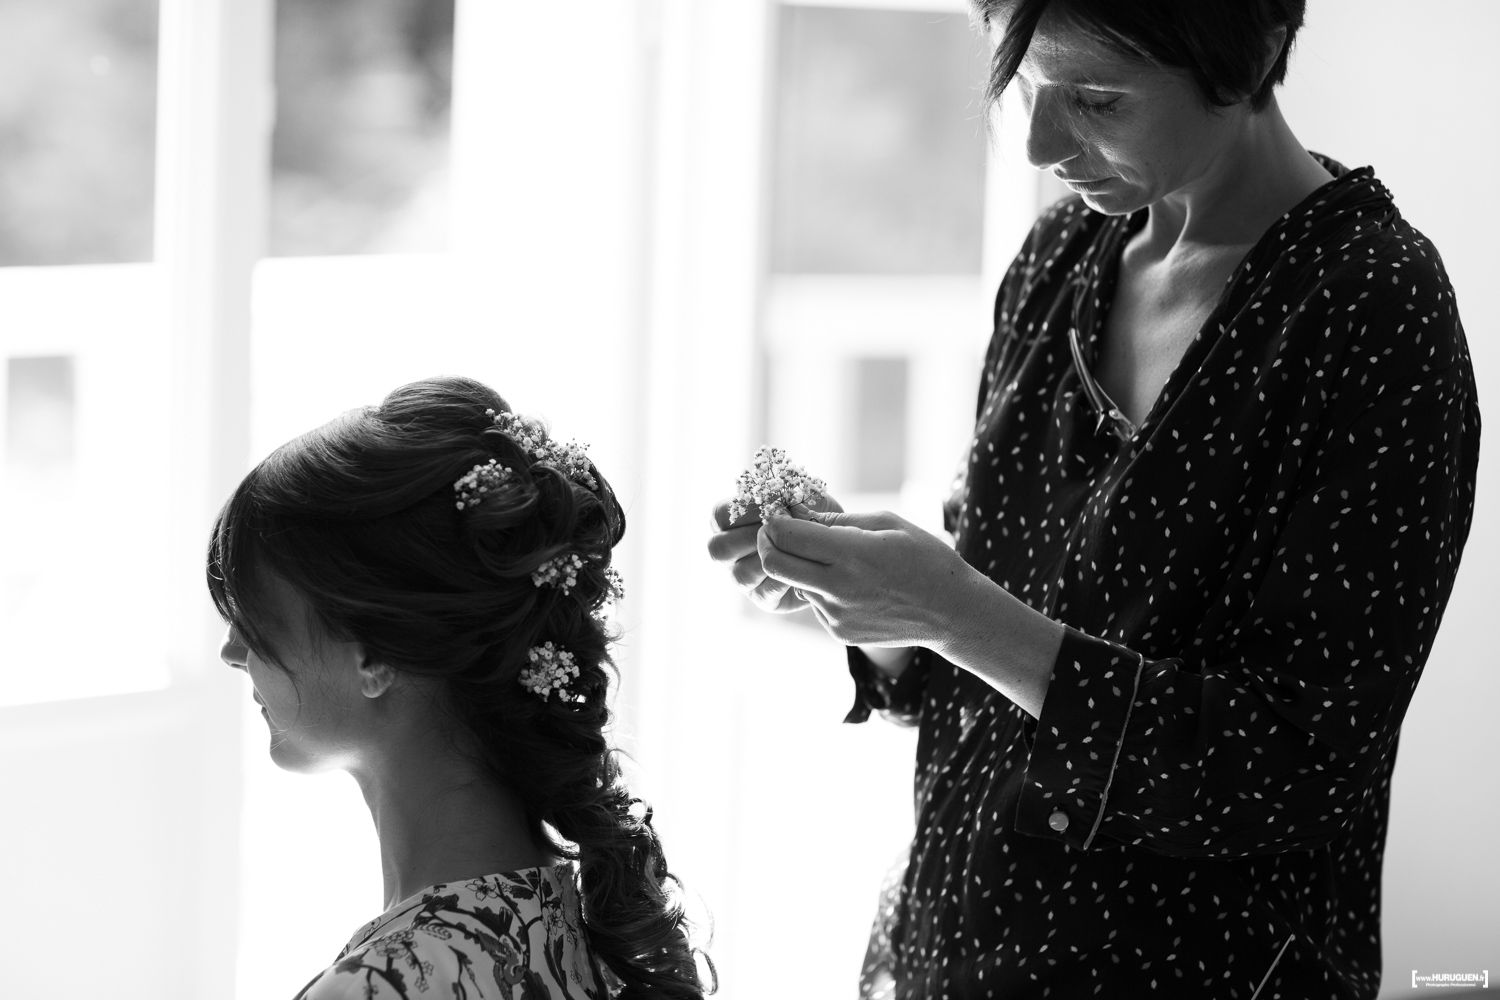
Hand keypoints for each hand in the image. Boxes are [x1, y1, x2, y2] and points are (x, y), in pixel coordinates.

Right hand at [706, 495, 843, 614]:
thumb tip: (778, 500)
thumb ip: (786, 494)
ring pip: (740, 575)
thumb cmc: (814, 515)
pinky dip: (783, 578)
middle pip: (718, 549)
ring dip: (768, 560)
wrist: (838, 545)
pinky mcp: (764, 599)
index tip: (774, 505)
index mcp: (731, 524)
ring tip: (792, 548)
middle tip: (779, 530)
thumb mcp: (803, 497)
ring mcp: (744, 578)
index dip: (745, 510)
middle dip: (750, 537)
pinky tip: (801, 565)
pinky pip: (764, 593)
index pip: (720, 516)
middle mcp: (731, 553)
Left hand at [754, 509, 969, 645]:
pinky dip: (821, 588)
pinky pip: (814, 603)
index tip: (780, 512)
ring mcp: (836, 615)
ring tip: (836, 558)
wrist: (951, 612)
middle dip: (768, 542)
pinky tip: (854, 584)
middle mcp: (838, 588)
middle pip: (774, 564)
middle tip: (776, 531)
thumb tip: (796, 513)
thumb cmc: (924, 557)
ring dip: (801, 566)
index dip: (775, 520)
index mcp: (851, 554)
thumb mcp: (886, 523)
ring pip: (795, 583)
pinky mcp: (838, 633)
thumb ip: (836, 520)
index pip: (787, 536)